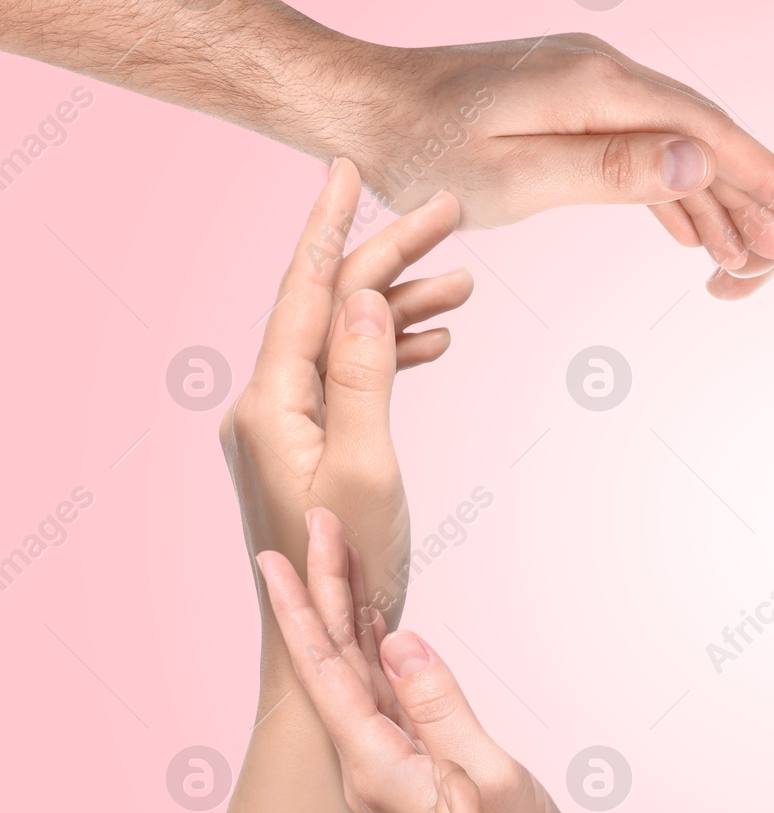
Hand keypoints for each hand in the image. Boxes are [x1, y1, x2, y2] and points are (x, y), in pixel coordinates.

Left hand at [221, 157, 472, 655]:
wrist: (326, 644)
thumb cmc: (344, 569)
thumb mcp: (363, 468)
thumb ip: (363, 378)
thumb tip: (363, 295)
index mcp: (269, 402)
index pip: (303, 290)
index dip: (330, 226)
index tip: (352, 169)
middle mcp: (267, 404)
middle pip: (328, 306)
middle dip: (388, 258)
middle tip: (448, 216)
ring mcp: (287, 425)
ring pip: (346, 340)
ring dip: (401, 307)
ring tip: (466, 282)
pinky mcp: (310, 446)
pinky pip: (352, 379)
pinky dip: (394, 355)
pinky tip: (439, 342)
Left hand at [257, 512, 580, 812]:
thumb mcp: (487, 776)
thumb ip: (440, 706)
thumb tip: (400, 639)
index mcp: (374, 767)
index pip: (324, 673)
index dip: (302, 610)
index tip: (275, 556)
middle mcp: (368, 764)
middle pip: (335, 663)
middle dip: (325, 591)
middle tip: (315, 525)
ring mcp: (389, 765)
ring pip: (358, 674)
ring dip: (349, 613)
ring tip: (337, 552)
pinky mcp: (415, 764)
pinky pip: (384, 694)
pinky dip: (377, 648)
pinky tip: (377, 619)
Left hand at [344, 34, 773, 262]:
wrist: (362, 108)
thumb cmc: (425, 151)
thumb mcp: (517, 176)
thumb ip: (612, 170)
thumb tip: (700, 163)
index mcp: (597, 88)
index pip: (704, 130)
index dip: (758, 173)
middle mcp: (602, 74)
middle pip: (699, 136)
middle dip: (746, 195)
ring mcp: (586, 87)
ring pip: (672, 144)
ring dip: (711, 200)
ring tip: (745, 254)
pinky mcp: (567, 105)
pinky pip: (636, 146)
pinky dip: (668, 190)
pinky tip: (689, 229)